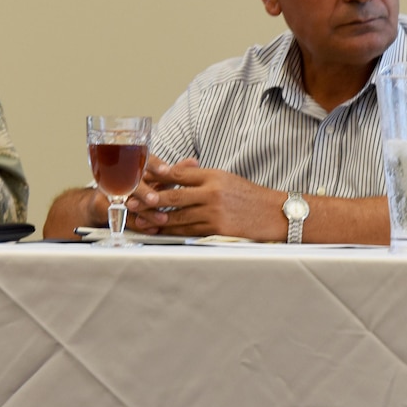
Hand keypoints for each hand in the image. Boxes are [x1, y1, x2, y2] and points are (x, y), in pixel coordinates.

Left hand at [127, 160, 281, 239]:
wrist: (274, 214)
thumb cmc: (249, 196)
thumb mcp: (226, 179)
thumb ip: (201, 177)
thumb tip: (175, 175)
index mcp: (213, 176)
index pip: (179, 174)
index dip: (158, 177)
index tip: (141, 179)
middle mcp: (212, 192)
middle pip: (173, 196)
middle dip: (150, 199)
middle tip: (131, 202)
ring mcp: (214, 212)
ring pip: (177, 217)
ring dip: (157, 219)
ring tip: (140, 220)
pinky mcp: (216, 229)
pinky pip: (189, 230)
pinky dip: (173, 231)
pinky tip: (161, 231)